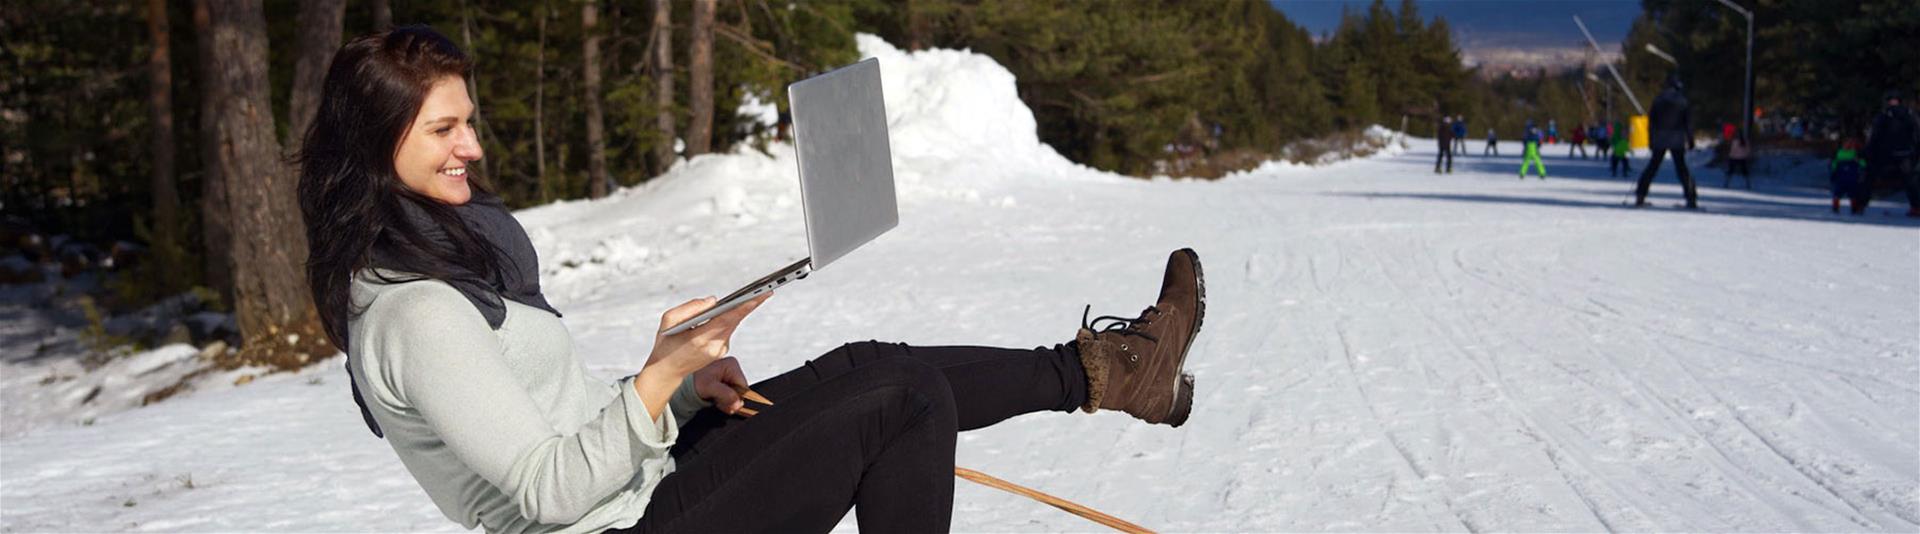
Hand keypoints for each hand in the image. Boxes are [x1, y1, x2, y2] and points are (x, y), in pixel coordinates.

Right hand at [647, 293, 772, 377]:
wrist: (667, 371)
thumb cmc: (665, 343)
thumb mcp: (668, 320)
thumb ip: (690, 308)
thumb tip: (714, 301)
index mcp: (699, 339)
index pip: (726, 320)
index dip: (743, 307)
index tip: (758, 296)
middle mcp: (713, 347)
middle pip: (735, 321)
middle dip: (750, 304)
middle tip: (766, 289)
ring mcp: (719, 351)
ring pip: (733, 324)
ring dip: (741, 310)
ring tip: (755, 293)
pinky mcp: (721, 351)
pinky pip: (728, 329)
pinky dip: (731, 318)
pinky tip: (735, 308)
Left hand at [691, 357, 751, 413]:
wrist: (684, 385)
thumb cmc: (693, 381)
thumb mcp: (709, 387)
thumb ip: (726, 394)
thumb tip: (738, 403)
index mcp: (731, 364)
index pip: (744, 387)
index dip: (737, 398)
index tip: (725, 402)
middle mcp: (732, 368)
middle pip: (740, 391)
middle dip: (731, 400)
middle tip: (718, 402)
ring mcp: (729, 376)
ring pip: (736, 395)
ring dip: (727, 402)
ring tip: (715, 400)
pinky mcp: (726, 383)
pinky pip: (730, 396)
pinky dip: (724, 400)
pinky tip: (716, 399)